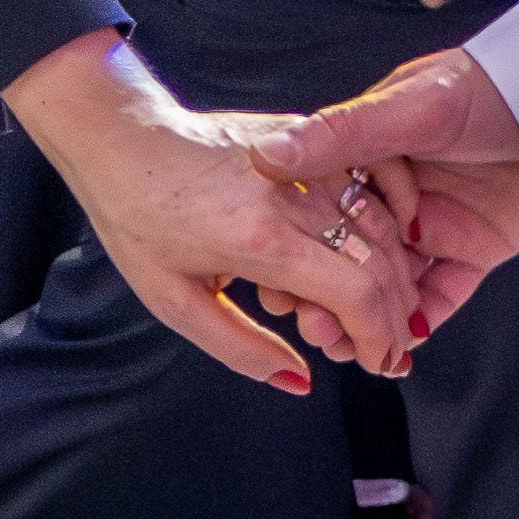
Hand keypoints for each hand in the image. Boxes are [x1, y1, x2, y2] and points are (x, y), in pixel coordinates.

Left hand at [2, 28, 418, 390]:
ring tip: (385, 315)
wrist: (121, 137)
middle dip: (396, 316)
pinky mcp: (308, 138)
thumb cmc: (137, 219)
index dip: (378, 337)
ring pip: (384, 224)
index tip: (378, 362)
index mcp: (260, 238)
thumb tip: (299, 380)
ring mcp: (306, 161)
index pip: (356, 294)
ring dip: (397, 276)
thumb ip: (239, 347)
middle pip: (380, 263)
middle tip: (390, 349)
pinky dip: (392, 222)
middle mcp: (293, 195)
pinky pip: (373, 183)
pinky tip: (388, 254)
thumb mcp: (173, 300)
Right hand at [277, 49, 518, 332]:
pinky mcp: (475, 248)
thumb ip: (341, 134)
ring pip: (389, 282)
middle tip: (313, 327)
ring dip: (369, 317)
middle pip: (348, 254)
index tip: (275, 286)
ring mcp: (434, 222)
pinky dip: (422, 321)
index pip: (317, 210)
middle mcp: (394, 192)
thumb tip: (264, 155)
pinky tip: (402, 344)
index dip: (295, 251)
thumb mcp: (413, 106)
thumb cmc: (495, 87)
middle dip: (328, 295)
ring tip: (351, 348)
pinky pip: (441, 294)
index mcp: (367, 152)